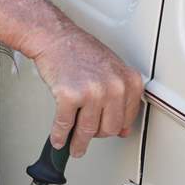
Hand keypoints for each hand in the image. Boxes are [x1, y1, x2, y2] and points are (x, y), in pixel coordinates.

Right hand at [31, 24, 143, 157]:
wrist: (56, 37)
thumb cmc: (81, 50)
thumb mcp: (111, 70)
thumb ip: (120, 98)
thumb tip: (122, 129)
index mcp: (129, 81)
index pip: (127, 119)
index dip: (114, 127)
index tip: (107, 132)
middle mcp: (114, 87)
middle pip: (109, 129)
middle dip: (96, 135)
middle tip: (88, 135)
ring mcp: (92, 92)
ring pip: (87, 131)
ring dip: (78, 143)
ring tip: (74, 146)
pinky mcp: (69, 96)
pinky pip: (65, 125)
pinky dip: (60, 135)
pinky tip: (59, 138)